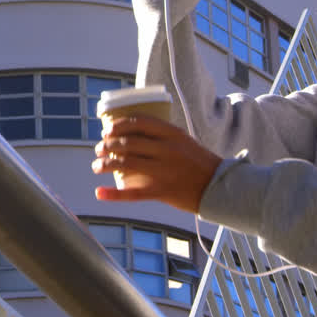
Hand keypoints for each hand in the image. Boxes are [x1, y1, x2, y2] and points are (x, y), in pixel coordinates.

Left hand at [92, 115, 221, 212]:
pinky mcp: (162, 191)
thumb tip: (132, 132)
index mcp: (172, 134)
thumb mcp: (183, 141)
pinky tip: (99, 192)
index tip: (107, 130)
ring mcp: (164, 171)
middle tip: (99, 148)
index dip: (118, 125)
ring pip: (126, 164)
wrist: (219, 186)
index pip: (139, 122)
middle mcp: (166, 150)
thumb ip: (161, 135)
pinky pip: (133, 193)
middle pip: (128, 143)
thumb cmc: (199, 162)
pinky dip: (113, 194)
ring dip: (106, 164)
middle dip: (108, 145)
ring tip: (97, 166)